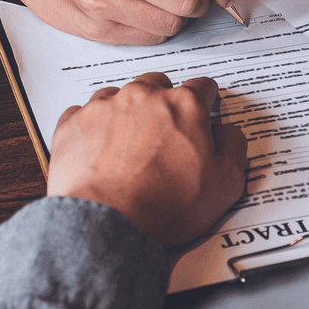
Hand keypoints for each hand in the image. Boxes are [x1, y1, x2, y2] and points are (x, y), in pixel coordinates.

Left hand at [47, 73, 247, 247]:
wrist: (107, 224)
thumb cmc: (165, 205)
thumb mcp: (226, 183)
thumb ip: (234, 147)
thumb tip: (228, 132)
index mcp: (184, 105)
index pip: (203, 87)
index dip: (206, 102)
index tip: (203, 114)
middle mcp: (143, 96)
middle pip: (158, 84)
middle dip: (164, 104)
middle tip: (165, 135)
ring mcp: (104, 106)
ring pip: (120, 96)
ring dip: (127, 113)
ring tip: (129, 146)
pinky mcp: (73, 123)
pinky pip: (84, 113)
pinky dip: (93, 128)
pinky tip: (99, 151)